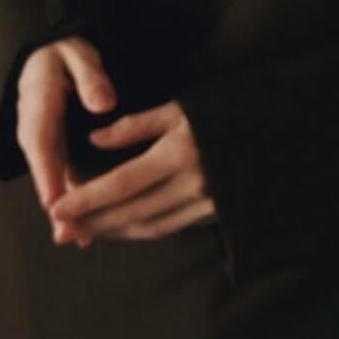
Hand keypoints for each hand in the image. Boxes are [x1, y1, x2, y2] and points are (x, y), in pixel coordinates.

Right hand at [16, 35, 118, 247]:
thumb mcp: (77, 54)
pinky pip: (61, 174)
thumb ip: (90, 76)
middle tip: (70, 235)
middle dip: (56, 203)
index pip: (42, 144)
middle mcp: (35, 130)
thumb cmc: (65, 53)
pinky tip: (85, 220)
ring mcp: (43, 142)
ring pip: (52, 177)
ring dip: (64, 207)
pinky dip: (70, 196)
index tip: (55, 203)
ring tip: (78, 238)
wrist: (51, 53)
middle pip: (45, 170)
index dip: (47, 175)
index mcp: (38, 105)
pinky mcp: (53, 148)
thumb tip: (103, 104)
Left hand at [47, 99, 217, 242]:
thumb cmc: (227, 109)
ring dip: (114, 231)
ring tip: (86, 230)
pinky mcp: (216, 213)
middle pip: (131, 211)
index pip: (122, 183)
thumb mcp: (183, 107)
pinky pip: (170, 227)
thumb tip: (95, 140)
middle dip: (93, 222)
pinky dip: (142, 230)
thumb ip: (137, 125)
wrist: (280, 130)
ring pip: (149, 226)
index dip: (87, 199)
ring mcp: (207, 202)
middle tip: (62, 230)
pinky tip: (124, 227)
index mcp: (179, 152)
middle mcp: (192, 183)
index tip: (57, 209)